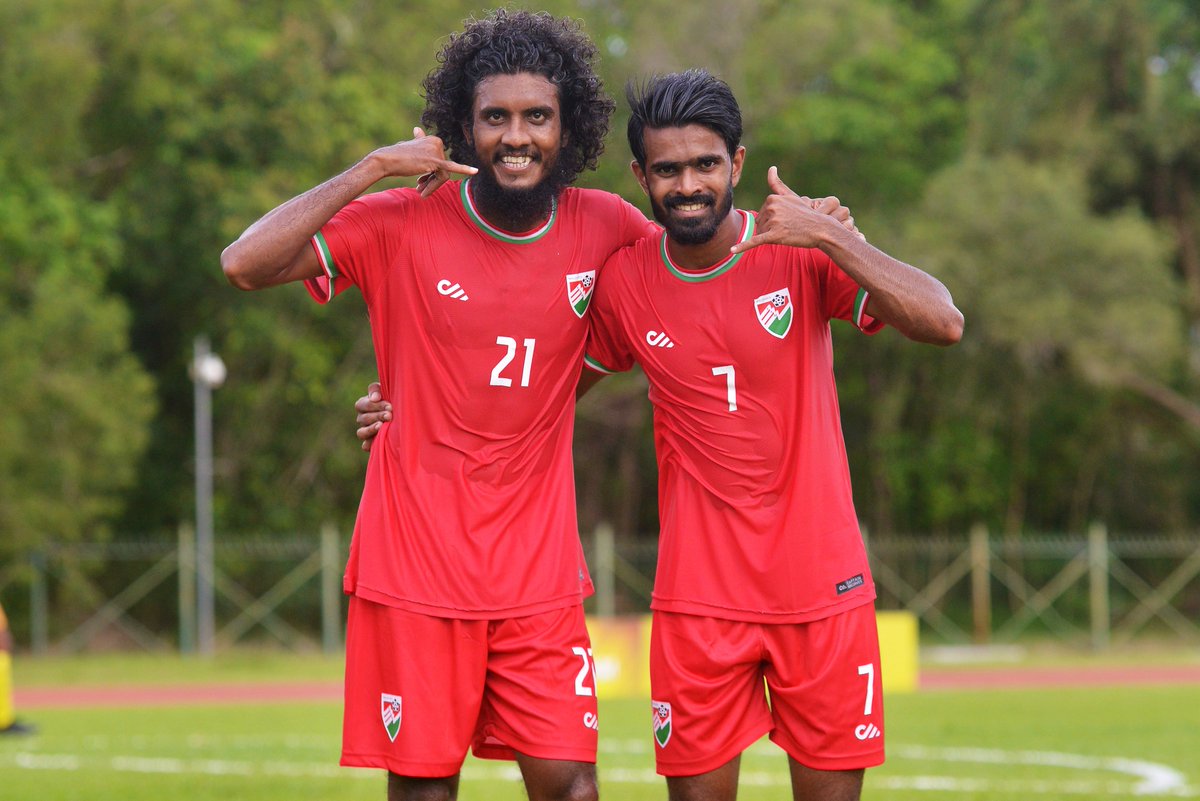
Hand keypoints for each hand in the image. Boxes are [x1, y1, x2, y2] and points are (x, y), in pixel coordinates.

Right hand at [355, 381, 391, 451]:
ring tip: (381, 426)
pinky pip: (365, 446)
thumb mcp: (385, 389)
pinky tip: (377, 442)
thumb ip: (376, 389)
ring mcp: (365, 432)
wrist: (404, 412)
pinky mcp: (370, 443)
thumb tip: (374, 398)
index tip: (390, 406)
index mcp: (363, 405)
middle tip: (390, 416)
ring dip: (371, 429)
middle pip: (363, 419)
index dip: (374, 406)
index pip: (361, 405)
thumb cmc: (392, 398)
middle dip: (377, 416)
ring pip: (361, 433)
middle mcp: (362, 419)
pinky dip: (369, 444)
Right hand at [370, 128, 476, 195]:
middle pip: (443, 170)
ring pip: (443, 175)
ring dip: (433, 186)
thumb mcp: (409, 145)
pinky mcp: (434, 162)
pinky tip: (475, 171)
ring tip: (421, 192)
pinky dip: (464, 170)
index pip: (440, 162)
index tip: (421, 181)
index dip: (432, 175)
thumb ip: (418, 140)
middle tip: (420, 189)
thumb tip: (418, 129)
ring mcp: (436, 152)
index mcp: (433, 139)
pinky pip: (451, 168)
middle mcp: (437, 143)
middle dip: (432, 182)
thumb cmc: (396, 155)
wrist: (385, 160)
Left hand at [731, 167, 864, 254]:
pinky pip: (755, 241)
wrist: (821, 229)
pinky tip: (732, 250)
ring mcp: (773, 221)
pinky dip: (743, 247)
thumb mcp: (791, 197)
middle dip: (771, 229)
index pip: (761, 214)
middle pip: (760, 224)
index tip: (786, 220)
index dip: (772, 220)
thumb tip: (771, 168)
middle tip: (789, 228)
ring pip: (760, 234)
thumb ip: (778, 184)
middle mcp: (771, 207)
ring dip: (771, 237)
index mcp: (772, 198)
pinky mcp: (774, 235)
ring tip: (788, 233)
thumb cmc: (806, 214)